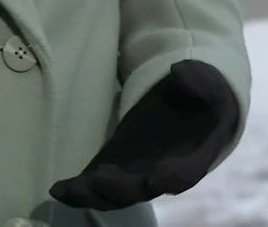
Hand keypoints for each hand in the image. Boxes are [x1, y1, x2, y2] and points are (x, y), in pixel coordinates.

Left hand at [49, 60, 239, 210]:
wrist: (192, 108)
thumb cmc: (204, 97)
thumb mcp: (209, 83)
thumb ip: (200, 81)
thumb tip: (181, 72)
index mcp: (194, 157)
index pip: (185, 174)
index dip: (173, 177)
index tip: (159, 177)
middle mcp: (163, 174)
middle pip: (141, 190)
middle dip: (120, 188)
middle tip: (101, 178)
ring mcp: (137, 174)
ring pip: (115, 194)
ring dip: (92, 194)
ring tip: (68, 190)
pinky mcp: (117, 166)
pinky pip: (96, 185)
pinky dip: (78, 191)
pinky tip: (58, 189)